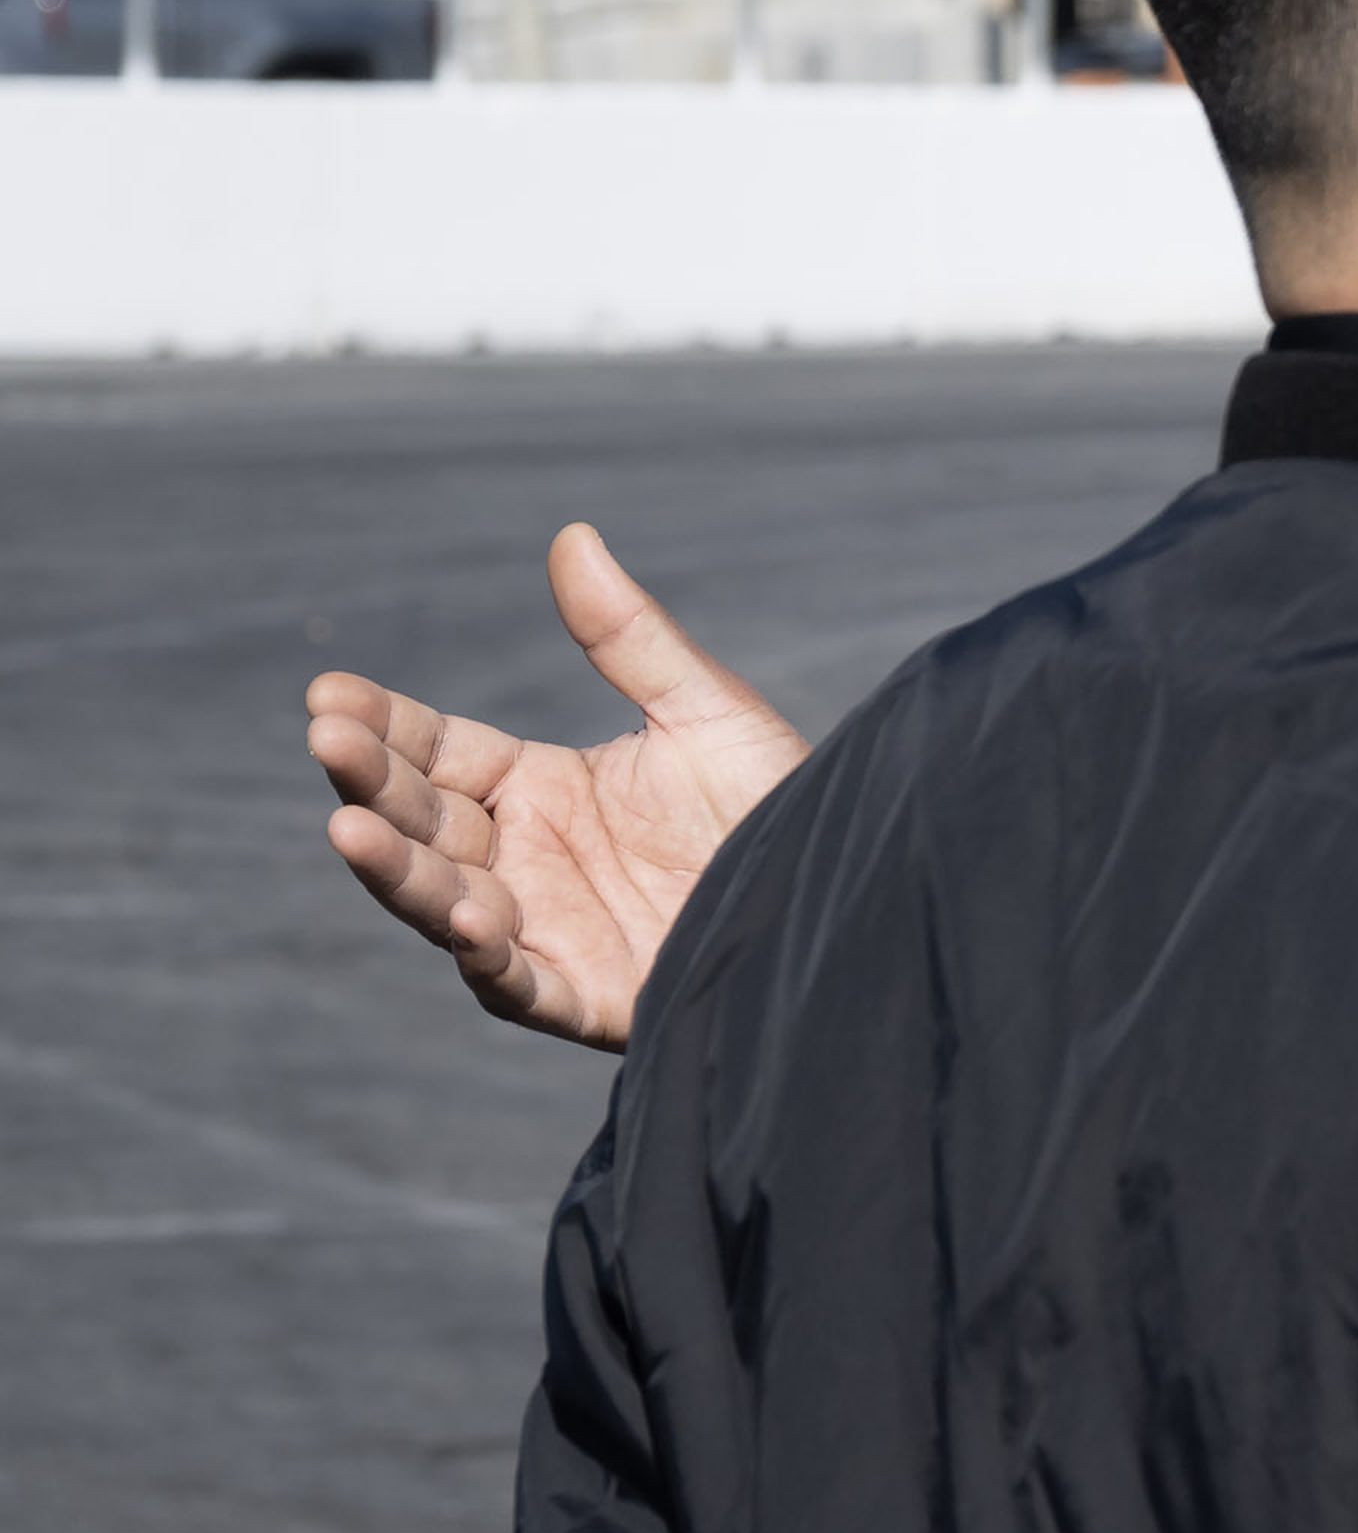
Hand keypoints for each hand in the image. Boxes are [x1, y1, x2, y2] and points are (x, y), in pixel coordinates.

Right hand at [303, 520, 808, 1049]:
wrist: (854, 890)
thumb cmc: (778, 805)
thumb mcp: (706, 712)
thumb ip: (630, 638)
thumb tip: (573, 535)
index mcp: (540, 789)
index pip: (436, 752)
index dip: (381, 727)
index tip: (327, 694)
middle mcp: (526, 859)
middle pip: (422, 822)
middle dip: (369, 785)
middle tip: (328, 741)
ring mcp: (548, 930)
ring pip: (445, 903)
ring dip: (396, 871)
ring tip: (349, 829)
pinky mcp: (589, 997)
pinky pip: (521, 985)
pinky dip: (489, 959)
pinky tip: (473, 920)